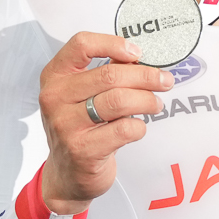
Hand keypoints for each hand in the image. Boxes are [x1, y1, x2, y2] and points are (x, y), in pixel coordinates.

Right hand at [36, 33, 173, 215]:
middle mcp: (55, 98)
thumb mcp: (81, 96)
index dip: (113, 44)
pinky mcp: (82, 149)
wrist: (66, 175)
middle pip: (110, 75)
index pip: (81, 44)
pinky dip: (139, 126)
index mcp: (54, 77)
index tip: (136, 52)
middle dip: (145, 76)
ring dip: (147, 100)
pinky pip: (124, 129)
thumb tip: (140, 60)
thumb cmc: (78, 129)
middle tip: (164, 81)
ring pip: (119, 100)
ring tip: (156, 103)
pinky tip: (138, 127)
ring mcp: (66, 125)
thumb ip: (104, 75)